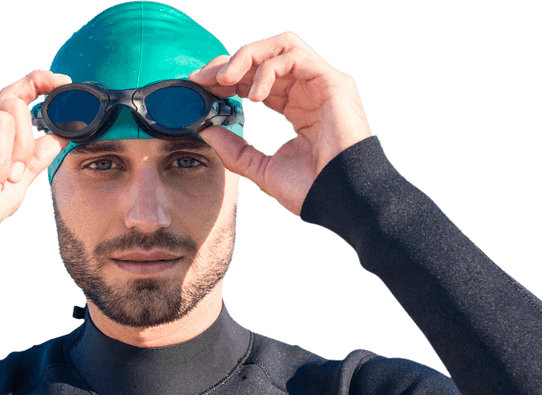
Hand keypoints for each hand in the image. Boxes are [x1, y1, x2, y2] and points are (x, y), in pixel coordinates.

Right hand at [0, 69, 72, 235]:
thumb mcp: (13, 188)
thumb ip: (35, 160)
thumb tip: (61, 136)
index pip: (19, 96)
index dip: (41, 82)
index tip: (63, 81)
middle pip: (18, 108)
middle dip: (23, 149)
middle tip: (13, 179)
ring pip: (4, 117)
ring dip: (3, 158)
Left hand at [188, 32, 372, 216]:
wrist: (341, 201)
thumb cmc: (311, 189)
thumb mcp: (263, 169)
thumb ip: (236, 151)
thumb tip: (207, 132)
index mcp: (295, 107)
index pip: (257, 77)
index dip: (227, 77)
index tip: (200, 87)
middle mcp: (308, 89)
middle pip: (266, 56)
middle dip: (230, 62)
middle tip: (203, 79)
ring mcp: (322, 83)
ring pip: (281, 45)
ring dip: (247, 57)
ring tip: (225, 80)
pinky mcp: (332, 82)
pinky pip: (294, 57)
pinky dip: (268, 70)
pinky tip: (254, 96)